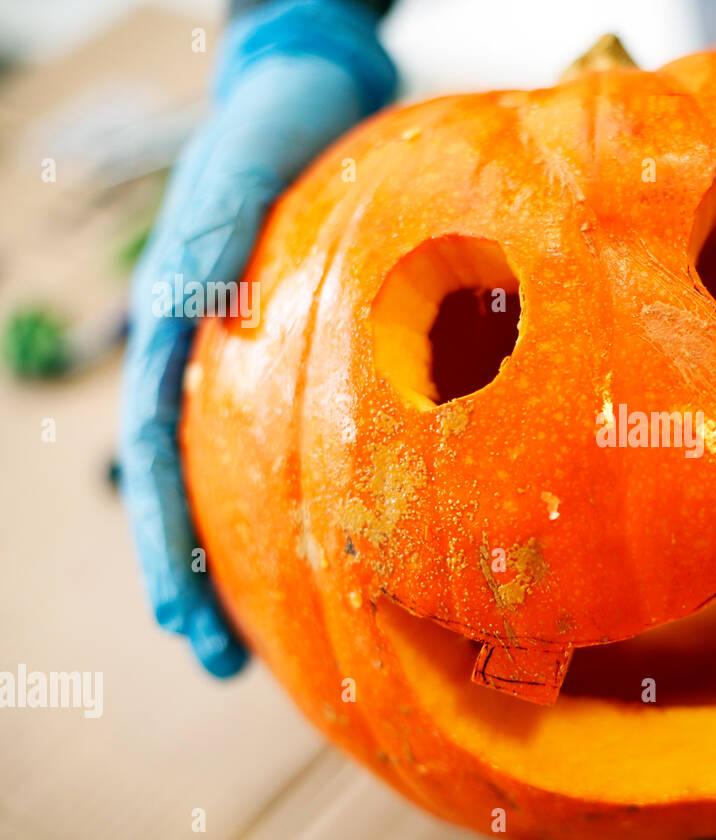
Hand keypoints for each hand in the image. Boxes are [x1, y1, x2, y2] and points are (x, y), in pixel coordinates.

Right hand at [119, 0, 395, 675]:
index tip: (185, 624)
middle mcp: (209, 355)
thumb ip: (216, 242)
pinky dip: (308, 490)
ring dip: (251, 550)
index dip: (167, 546)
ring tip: (273, 631)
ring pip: (243, 469)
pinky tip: (339, 538)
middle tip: (218, 659)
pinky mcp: (304, 347)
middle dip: (200, 577)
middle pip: (193, 485)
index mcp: (177, 331)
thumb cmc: (272, 124)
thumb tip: (207, 320)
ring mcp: (253, 356)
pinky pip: (300, 431)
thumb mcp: (240, 173)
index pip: (158, 458)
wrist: (312, 85)